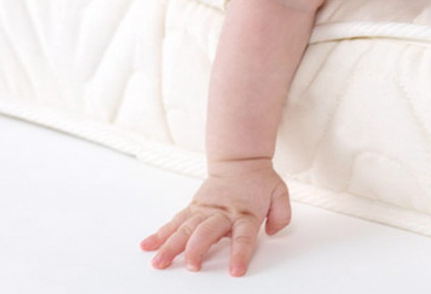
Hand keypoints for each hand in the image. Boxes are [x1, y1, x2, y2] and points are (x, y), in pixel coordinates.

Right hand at [140, 158, 290, 276]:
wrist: (240, 160)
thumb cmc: (259, 181)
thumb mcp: (280, 193)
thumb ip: (281, 215)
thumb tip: (272, 231)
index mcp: (245, 212)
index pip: (243, 235)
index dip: (240, 253)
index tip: (236, 271)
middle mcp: (222, 212)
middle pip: (207, 232)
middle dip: (198, 249)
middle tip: (192, 266)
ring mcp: (205, 209)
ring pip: (185, 228)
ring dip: (171, 245)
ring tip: (159, 262)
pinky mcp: (193, 207)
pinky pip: (175, 221)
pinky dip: (160, 233)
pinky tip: (148, 245)